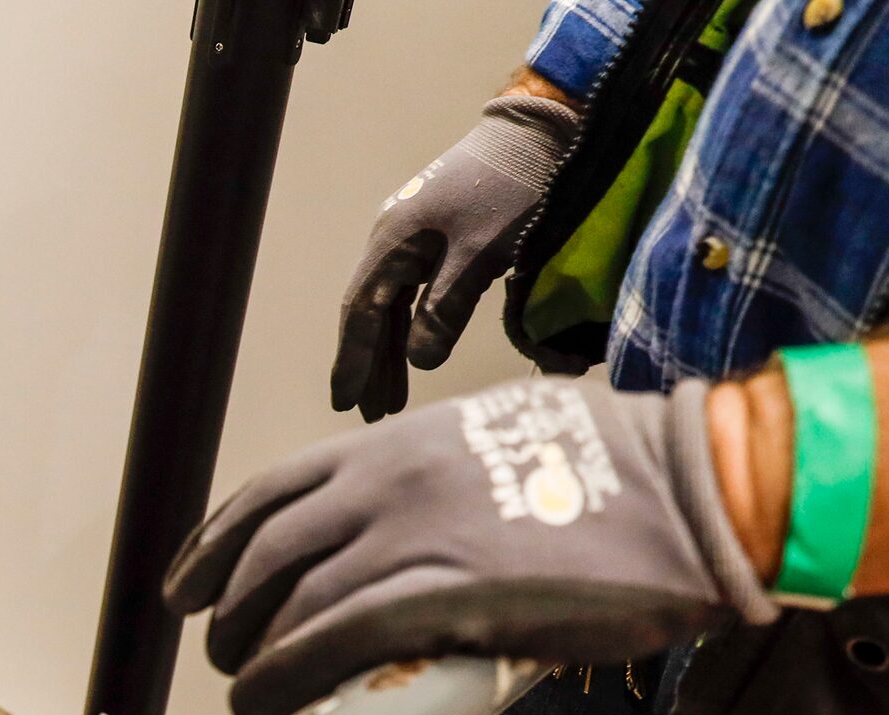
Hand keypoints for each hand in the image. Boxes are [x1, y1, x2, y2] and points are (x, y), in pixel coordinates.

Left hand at [166, 376, 774, 714]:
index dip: (213, 546)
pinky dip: (285, 675)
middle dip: (225, 608)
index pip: (270, 493)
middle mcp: (387, 483)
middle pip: (263, 554)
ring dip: (249, 654)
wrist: (700, 487)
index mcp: (396, 443)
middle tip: (219, 647)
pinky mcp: (446, 597)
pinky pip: (331, 641)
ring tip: (244, 686)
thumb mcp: (499, 441)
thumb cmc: (619, 473)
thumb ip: (431, 481)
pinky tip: (268, 700)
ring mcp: (413, 538)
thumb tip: (392, 532)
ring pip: (287, 604)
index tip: (187, 584)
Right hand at [332, 89, 578, 421]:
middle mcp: (394, 238)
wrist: (543, 128)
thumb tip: (420, 361)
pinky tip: (417, 348)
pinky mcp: (440, 233)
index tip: (345, 403)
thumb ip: (446, 308)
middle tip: (373, 412)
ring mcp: (415, 235)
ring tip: (393, 395)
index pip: (361, 312)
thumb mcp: (481, 253)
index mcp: (393, 241)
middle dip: (370, 364)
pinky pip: (414, 292)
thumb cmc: (514, 186)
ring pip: (393, 305)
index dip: (353, 360)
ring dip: (392, 350)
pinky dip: (413, 326)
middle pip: (371, 313)